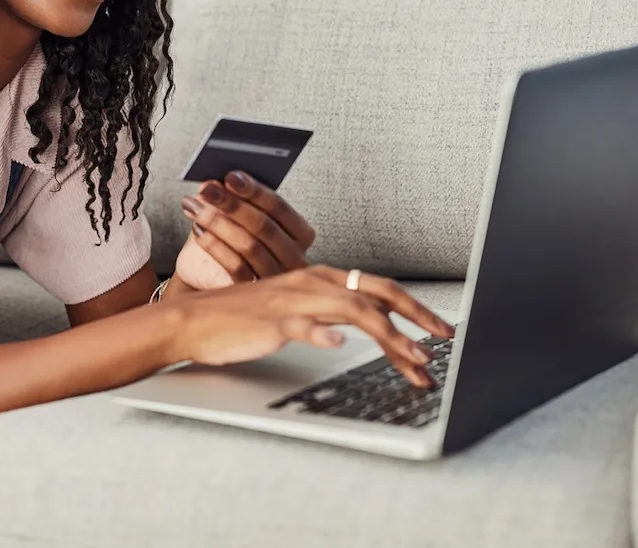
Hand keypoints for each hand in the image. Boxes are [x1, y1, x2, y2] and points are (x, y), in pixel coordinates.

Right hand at [167, 266, 455, 386]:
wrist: (193, 320)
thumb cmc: (243, 319)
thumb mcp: (295, 311)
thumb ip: (330, 312)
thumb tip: (371, 324)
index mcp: (320, 279)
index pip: (377, 288)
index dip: (414, 308)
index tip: (440, 330)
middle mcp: (312, 283)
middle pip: (375, 293)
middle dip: (416, 316)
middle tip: (444, 341)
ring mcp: (293, 302)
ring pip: (352, 310)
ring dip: (388, 335)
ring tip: (414, 358)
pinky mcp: (272, 322)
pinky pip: (302, 325)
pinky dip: (323, 333)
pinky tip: (339, 344)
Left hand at [173, 170, 314, 289]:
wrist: (209, 273)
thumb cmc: (230, 238)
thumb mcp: (233, 213)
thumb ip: (231, 196)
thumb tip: (216, 181)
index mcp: (299, 232)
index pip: (279, 207)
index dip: (254, 191)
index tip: (230, 176)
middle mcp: (295, 257)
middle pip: (264, 227)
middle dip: (232, 204)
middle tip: (207, 189)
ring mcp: (276, 277)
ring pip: (250, 246)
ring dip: (218, 223)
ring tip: (196, 208)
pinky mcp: (254, 292)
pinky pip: (236, 267)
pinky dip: (214, 245)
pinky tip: (198, 230)